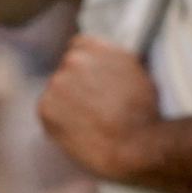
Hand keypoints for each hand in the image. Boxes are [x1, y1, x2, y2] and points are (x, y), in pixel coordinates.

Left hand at [37, 35, 161, 181]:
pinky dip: (58, 122)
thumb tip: (104, 68)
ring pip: (57, 91)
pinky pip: (48, 112)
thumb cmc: (145, 116)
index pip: (79, 47)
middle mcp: (75, 60)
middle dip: (76, 85)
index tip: (91, 81)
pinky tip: (78, 132)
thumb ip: (113, 63)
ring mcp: (57, 82)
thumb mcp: (138, 74)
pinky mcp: (46, 107)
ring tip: (87, 123)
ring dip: (66, 103)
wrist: (137, 145)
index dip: (86, 67)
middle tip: (91, 107)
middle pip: (66, 69)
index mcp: (98, 48)